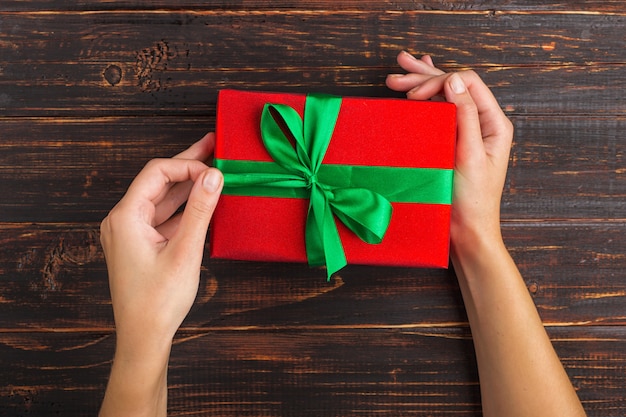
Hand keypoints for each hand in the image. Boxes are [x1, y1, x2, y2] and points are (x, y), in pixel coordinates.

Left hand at [100, 132, 222, 350]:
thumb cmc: (159, 300)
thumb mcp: (185, 251)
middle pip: (158, 182)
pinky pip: (163, 218)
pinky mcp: (140, 245)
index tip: (215, 171)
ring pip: (162, 200)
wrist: (144, 337)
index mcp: (125, 217)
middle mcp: (123, 220)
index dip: (187, 166)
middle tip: (213, 147)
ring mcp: (130, 233)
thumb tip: (214, 176)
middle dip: (187, 166)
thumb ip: (200, 211)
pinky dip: (184, 210)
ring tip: (213, 169)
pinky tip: (204, 203)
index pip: (157, 173)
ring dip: (187, 187)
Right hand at [386, 51, 513, 258]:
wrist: (466, 232)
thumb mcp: (469, 155)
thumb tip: (454, 79)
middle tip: (397, 70)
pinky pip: (438, 113)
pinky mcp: (451, 143)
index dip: (439, 82)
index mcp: (494, 123)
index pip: (467, 85)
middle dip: (424, 77)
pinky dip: (424, 100)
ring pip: (443, 98)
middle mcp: (481, 123)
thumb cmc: (472, 201)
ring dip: (420, 85)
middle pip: (454, 87)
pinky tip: (415, 88)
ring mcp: (465, 132)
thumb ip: (465, 116)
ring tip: (397, 74)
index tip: (412, 96)